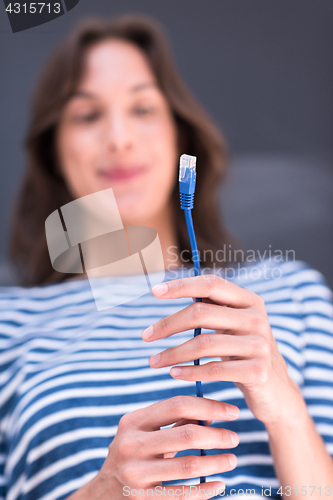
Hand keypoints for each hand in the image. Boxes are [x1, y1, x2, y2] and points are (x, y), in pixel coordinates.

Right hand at [92, 396, 238, 498]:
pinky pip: (183, 495)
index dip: (209, 405)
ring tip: (232, 460)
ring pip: (189, 466)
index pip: (177, 404)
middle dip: (217, 436)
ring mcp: (135, 474)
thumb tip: (212, 411)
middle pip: (187, 434)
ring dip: (216, 462)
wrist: (102, 496)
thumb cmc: (133, 457)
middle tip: (235, 438)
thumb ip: (175, 422)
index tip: (232, 411)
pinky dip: (206, 489)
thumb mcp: (146, 434)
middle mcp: (131, 445)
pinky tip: (220, 484)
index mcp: (133, 421)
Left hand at [142, 274, 302, 427]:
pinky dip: (190, 372)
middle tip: (145, 335)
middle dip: (168, 324)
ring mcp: (260, 345)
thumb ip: (212, 308)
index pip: (212, 284)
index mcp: (249, 301)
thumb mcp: (234, 326)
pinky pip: (215, 369)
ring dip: (172, 353)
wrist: (276, 392)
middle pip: (201, 313)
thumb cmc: (244, 354)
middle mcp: (256, 318)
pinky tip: (174, 374)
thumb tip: (172, 289)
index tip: (155, 291)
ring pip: (204, 343)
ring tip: (153, 361)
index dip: (182, 285)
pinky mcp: (258, 371)